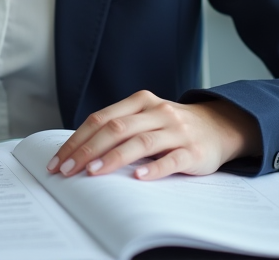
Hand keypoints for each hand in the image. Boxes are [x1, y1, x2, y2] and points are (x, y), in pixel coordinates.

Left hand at [46, 91, 259, 180]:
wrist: (219, 126)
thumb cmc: (172, 126)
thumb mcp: (146, 117)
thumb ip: (119, 127)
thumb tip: (78, 150)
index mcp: (140, 101)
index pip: (101, 118)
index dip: (78, 139)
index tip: (58, 160)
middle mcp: (157, 112)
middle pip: (116, 128)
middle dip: (88, 149)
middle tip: (67, 169)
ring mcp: (177, 130)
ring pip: (141, 142)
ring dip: (114, 157)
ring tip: (94, 172)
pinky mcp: (193, 151)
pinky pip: (171, 159)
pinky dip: (154, 168)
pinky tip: (138, 177)